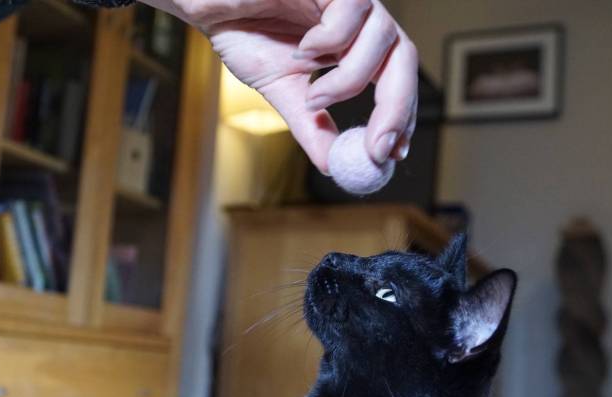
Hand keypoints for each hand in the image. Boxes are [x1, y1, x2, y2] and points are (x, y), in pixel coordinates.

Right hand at [142, 0, 417, 173]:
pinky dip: (328, 41)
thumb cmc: (244, 32)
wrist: (208, 2)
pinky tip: (301, 49)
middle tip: (377, 147)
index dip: (400, 116)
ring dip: (349, 81)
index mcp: (354, 44)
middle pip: (404, 59)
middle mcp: (360, 19)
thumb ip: (311, 124)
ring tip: (313, 97)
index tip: (390, 154)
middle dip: (396, 108)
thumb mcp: (283, 90)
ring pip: (383, 39)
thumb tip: (334, 165)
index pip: (394, 79)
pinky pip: (351, 12)